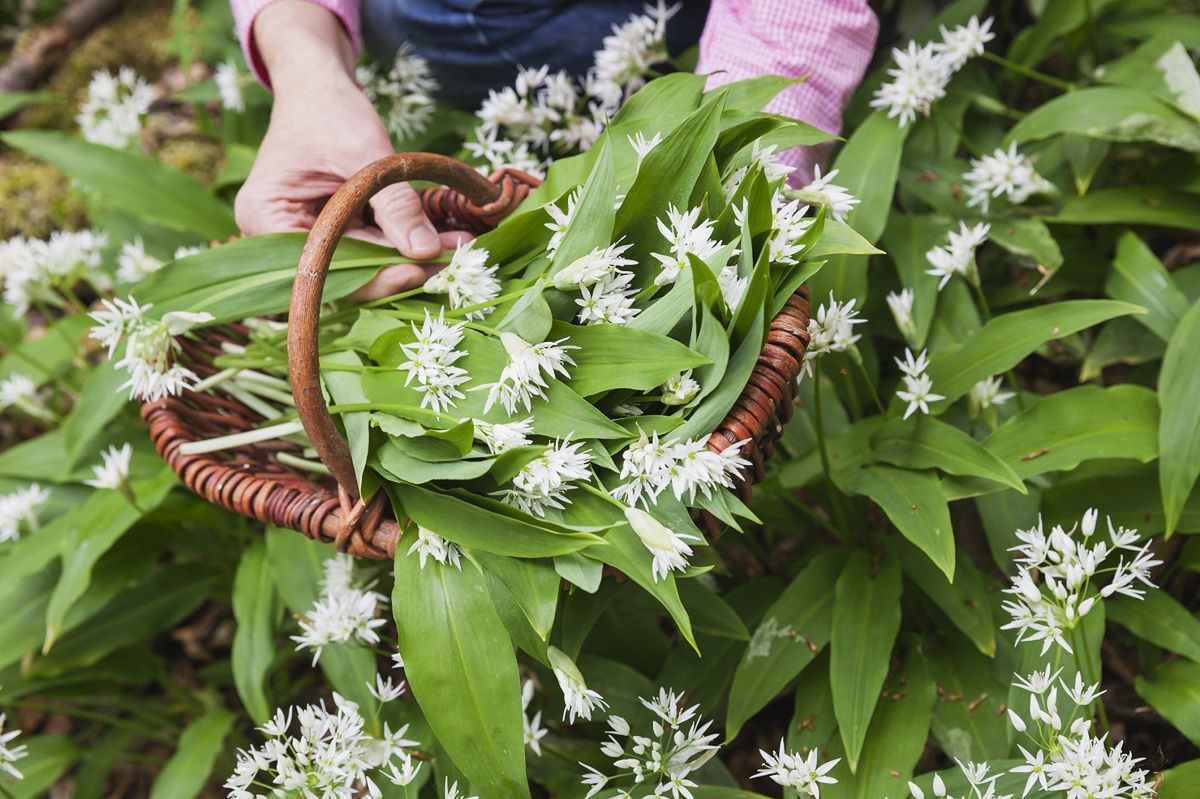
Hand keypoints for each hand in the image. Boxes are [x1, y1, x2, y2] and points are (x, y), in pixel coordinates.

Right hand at [235, 1, 467, 298]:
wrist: (320, 83)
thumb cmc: (329, 108)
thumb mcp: (365, 152)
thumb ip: (394, 203)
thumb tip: (427, 251)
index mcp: (265, 217)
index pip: (320, 268)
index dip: (371, 276)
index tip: (418, 271)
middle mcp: (277, 236)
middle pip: (342, 271)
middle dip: (398, 266)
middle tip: (451, 260)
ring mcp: (305, 234)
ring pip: (363, 262)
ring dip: (409, 256)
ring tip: (457, 244)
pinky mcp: (331, 229)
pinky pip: (369, 245)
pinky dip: (403, 241)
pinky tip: (442, 236)